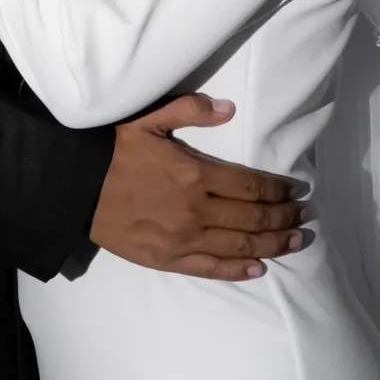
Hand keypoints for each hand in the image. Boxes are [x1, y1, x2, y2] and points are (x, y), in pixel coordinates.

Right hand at [89, 94, 308, 280]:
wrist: (74, 186)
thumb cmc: (112, 149)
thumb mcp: (148, 118)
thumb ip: (191, 110)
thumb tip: (230, 109)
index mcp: (195, 173)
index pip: (251, 185)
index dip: (279, 189)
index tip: (298, 190)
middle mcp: (195, 210)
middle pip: (253, 218)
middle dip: (284, 217)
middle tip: (304, 214)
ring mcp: (182, 239)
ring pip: (240, 246)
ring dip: (273, 244)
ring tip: (296, 241)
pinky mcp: (167, 259)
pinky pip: (211, 269)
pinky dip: (238, 270)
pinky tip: (259, 267)